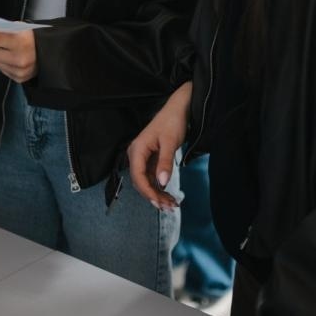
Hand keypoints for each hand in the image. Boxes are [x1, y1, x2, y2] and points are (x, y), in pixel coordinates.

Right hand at [127, 81, 190, 208]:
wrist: (179, 108)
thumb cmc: (173, 121)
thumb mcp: (170, 142)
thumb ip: (165, 163)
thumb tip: (162, 183)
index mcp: (137, 149)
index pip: (138, 176)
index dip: (147, 191)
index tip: (159, 202)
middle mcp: (137, 154)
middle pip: (140, 181)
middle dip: (153, 196)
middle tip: (169, 207)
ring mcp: (143, 157)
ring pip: (146, 181)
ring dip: (157, 194)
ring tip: (171, 204)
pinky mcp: (151, 159)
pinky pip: (152, 177)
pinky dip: (160, 187)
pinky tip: (168, 195)